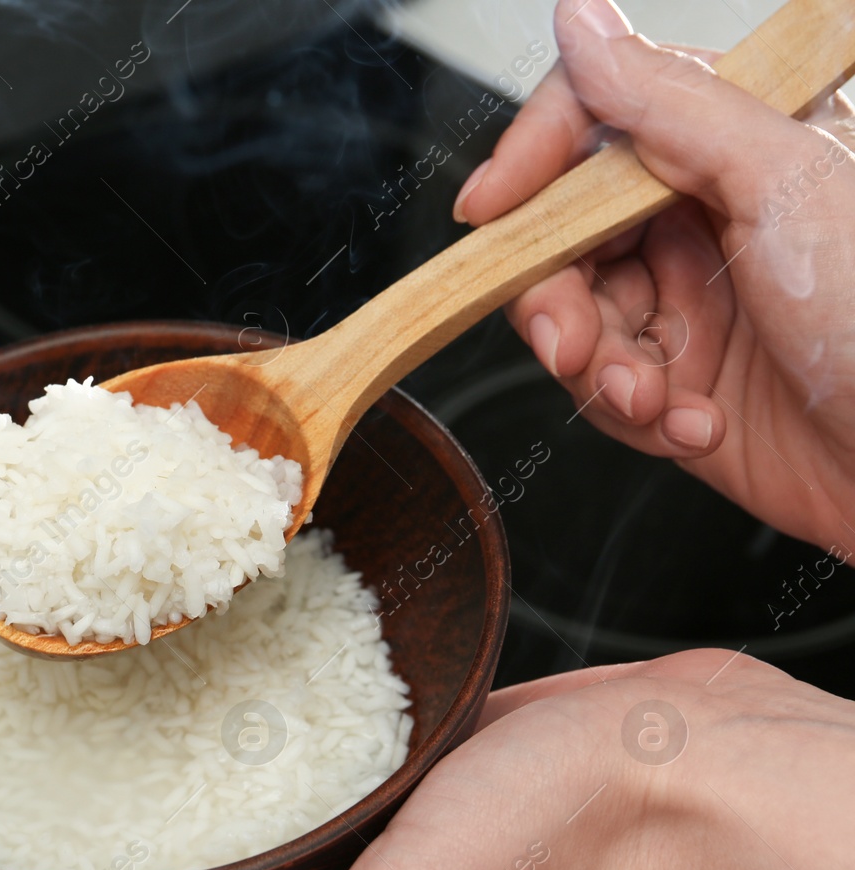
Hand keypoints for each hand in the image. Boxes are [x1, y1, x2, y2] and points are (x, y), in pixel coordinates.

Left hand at [0, 649, 854, 869]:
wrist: (664, 761)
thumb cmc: (551, 840)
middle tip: (20, 855)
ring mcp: (359, 855)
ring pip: (232, 864)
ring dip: (158, 844)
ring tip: (82, 802)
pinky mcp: (385, 790)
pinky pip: (285, 799)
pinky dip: (225, 785)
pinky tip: (191, 739)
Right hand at [455, 0, 854, 551]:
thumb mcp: (782, 183)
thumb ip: (669, 101)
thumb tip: (582, 22)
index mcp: (741, 146)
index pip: (598, 119)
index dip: (534, 158)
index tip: (492, 206)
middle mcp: (710, 219)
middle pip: (564, 230)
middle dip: (555, 295)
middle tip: (570, 341)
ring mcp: (695, 304)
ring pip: (573, 317)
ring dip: (598, 368)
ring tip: (651, 397)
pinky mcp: (685, 385)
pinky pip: (605, 389)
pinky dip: (635, 415)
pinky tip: (694, 424)